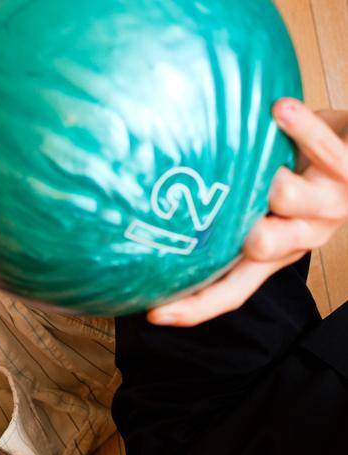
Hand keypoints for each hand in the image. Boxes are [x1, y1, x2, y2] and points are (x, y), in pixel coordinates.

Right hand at [150, 102, 347, 326]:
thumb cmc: (306, 165)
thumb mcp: (265, 197)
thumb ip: (227, 210)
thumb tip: (160, 203)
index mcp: (277, 252)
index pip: (233, 290)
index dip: (196, 307)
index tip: (156, 312)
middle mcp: (303, 238)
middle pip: (260, 248)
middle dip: (244, 223)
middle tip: (233, 200)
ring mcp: (330, 207)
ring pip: (284, 197)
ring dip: (268, 168)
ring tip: (263, 149)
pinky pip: (321, 148)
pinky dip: (298, 126)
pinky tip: (279, 110)